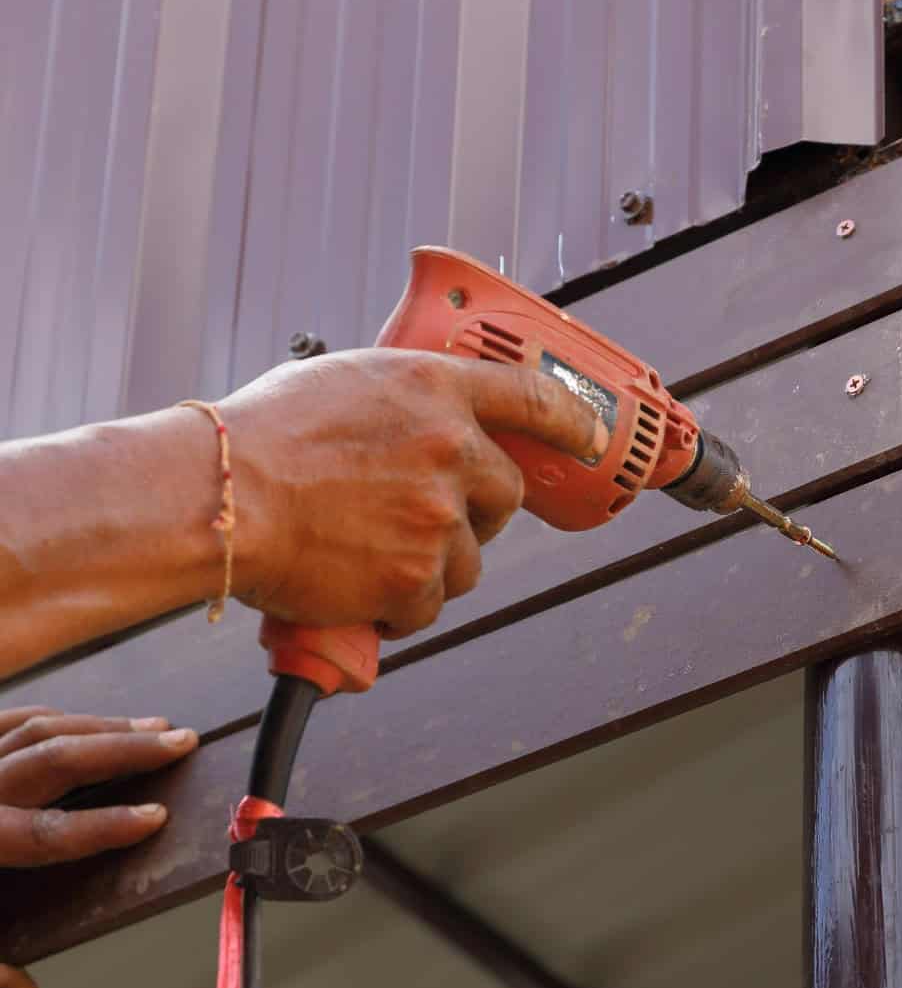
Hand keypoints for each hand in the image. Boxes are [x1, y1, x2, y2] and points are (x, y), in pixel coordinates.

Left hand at [0, 707, 198, 987]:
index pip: (54, 833)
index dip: (109, 825)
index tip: (158, 816)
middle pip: (57, 758)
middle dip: (124, 749)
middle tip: (180, 741)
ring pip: (39, 728)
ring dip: (102, 725)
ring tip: (153, 728)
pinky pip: (9, 719)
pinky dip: (55, 716)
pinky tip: (86, 721)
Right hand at [215, 349, 606, 638]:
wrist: (224, 494)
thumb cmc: (262, 435)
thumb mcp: (345, 381)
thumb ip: (402, 399)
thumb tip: (422, 419)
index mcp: (434, 389)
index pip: (532, 397)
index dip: (572, 420)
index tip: (591, 437)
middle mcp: (450, 449)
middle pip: (505, 495)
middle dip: (475, 513)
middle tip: (425, 516)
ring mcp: (438, 516)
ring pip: (468, 560)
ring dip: (431, 564)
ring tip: (368, 550)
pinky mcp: (417, 576)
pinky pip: (430, 604)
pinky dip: (400, 605)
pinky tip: (357, 583)